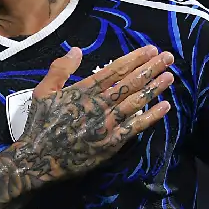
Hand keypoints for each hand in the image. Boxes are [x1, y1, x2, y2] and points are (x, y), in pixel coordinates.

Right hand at [14, 45, 174, 183]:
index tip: (150, 49)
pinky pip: (135, 127)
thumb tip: (77, 49)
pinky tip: (165, 106)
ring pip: (135, 102)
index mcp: (83, 90)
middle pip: (129, 83)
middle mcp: (98, 105)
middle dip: (150, 68)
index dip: (134, 59)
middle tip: (169, 57)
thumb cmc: (41, 123)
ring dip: (154, 88)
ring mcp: (107, 124)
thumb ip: (60, 69)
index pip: (114, 70)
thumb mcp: (42, 91)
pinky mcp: (110, 142)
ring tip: (170, 76)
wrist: (39, 158)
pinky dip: (150, 117)